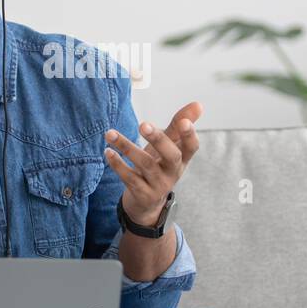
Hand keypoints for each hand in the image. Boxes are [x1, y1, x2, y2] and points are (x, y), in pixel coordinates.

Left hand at [103, 101, 202, 223]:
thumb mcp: (169, 147)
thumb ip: (178, 126)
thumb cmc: (159, 167)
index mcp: (182, 159)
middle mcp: (173, 172)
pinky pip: (130, 179)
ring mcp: (159, 185)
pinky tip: (108, 152)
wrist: (147, 203)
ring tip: (110, 134)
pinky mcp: (143, 195)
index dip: (189, 135)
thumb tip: (198, 104)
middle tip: (143, 125)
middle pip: (171, 156)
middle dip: (158, 140)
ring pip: (145, 165)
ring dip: (127, 147)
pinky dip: (118, 165)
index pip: (192, 147)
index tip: (183, 122)